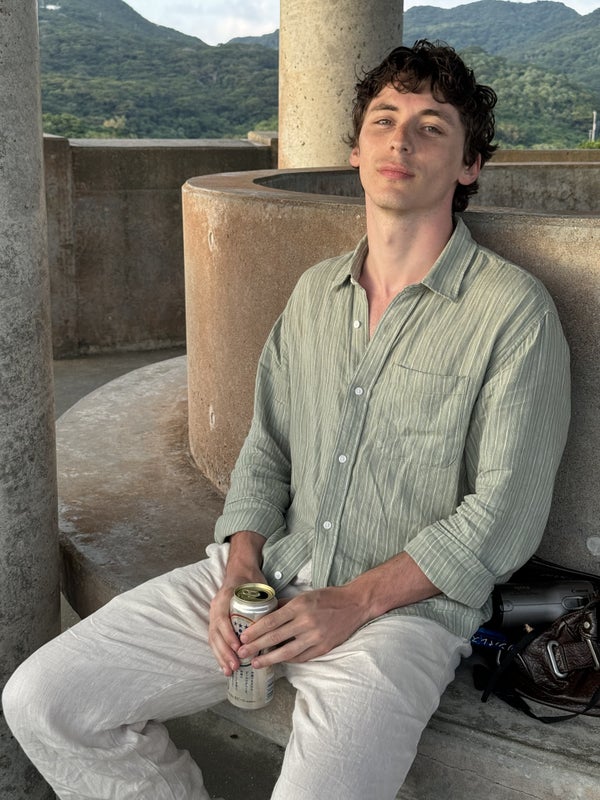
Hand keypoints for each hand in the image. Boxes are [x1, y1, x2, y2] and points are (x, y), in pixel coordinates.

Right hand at [208, 530, 265, 675]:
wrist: (241, 571)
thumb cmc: (252, 580)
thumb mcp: (258, 587)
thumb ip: (263, 602)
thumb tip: (275, 624)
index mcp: (225, 597)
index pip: (222, 618)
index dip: (228, 634)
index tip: (238, 647)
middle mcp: (216, 606)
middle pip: (215, 632)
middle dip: (224, 651)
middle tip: (235, 665)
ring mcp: (214, 614)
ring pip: (213, 639)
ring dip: (220, 656)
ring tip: (230, 671)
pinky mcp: (216, 622)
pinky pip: (214, 640)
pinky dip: (219, 654)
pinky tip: (225, 667)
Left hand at [237, 585, 369, 666]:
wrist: (355, 604)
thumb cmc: (327, 597)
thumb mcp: (304, 595)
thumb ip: (285, 606)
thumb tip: (265, 614)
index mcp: (299, 606)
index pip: (271, 621)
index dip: (255, 631)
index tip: (243, 637)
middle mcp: (306, 622)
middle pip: (275, 638)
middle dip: (256, 646)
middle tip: (242, 653)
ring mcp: (316, 637)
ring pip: (287, 652)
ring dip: (269, 659)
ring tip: (256, 663)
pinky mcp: (324, 648)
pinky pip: (301, 657)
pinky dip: (288, 660)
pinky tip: (277, 662)